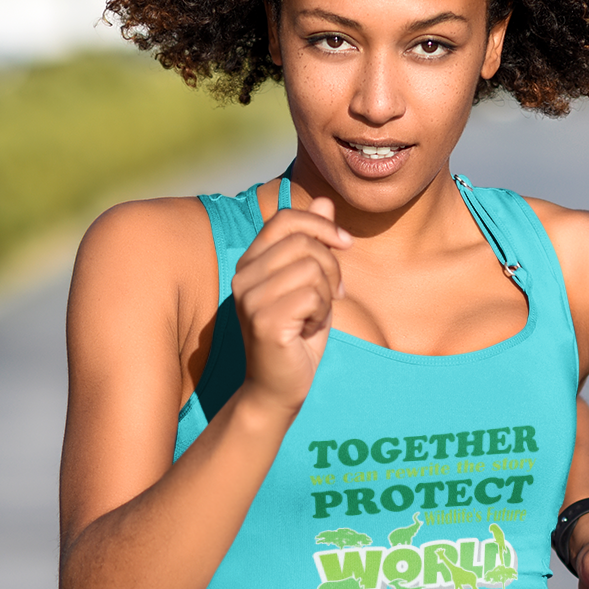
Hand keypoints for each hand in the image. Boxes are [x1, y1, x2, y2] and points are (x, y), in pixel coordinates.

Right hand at [230, 198, 351, 414]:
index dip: (322, 225)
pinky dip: (321, 313)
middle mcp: (243, 276)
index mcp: (250, 263)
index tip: (345, 245)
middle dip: (331, 267)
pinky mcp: (264, 321)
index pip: (285, 219)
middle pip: (304, 243)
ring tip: (314, 315)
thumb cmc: (297, 337)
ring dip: (326, 294)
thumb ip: (314, 243)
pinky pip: (312, 295)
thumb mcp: (311, 284)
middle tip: (332, 295)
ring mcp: (250, 298)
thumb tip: (324, 199)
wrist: (279, 388)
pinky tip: (308, 330)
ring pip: (310, 268)